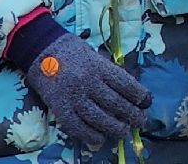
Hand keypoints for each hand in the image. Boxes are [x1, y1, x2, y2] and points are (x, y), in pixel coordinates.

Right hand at [19, 31, 150, 150]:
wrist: (41, 50)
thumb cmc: (72, 51)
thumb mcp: (96, 55)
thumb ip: (109, 72)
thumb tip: (128, 90)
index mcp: (100, 67)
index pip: (126, 84)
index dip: (139, 96)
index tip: (146, 102)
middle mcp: (88, 82)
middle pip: (115, 103)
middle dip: (132, 114)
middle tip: (141, 121)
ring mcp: (73, 96)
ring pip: (98, 117)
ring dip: (114, 127)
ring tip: (124, 132)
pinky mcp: (59, 107)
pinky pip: (76, 125)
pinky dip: (89, 134)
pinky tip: (99, 137)